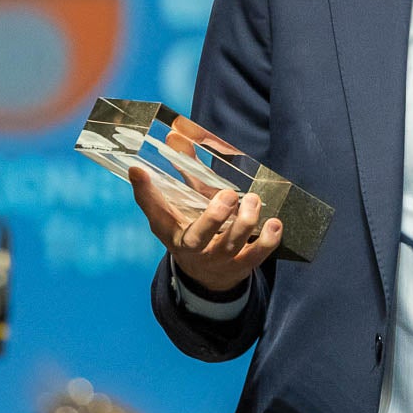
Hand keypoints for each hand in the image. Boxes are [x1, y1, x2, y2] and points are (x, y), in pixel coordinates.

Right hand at [128, 166, 282, 293]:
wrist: (207, 277)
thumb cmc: (194, 230)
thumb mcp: (185, 205)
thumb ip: (184, 172)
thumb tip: (175, 134)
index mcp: (172, 231)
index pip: (155, 212)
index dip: (145, 192)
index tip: (138, 170)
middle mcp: (192, 248)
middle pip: (197, 237)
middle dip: (213, 217)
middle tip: (228, 195)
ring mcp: (217, 259)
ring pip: (231, 244)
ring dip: (246, 221)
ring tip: (252, 199)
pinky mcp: (240, 266)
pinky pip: (256, 256)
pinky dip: (267, 240)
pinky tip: (274, 223)